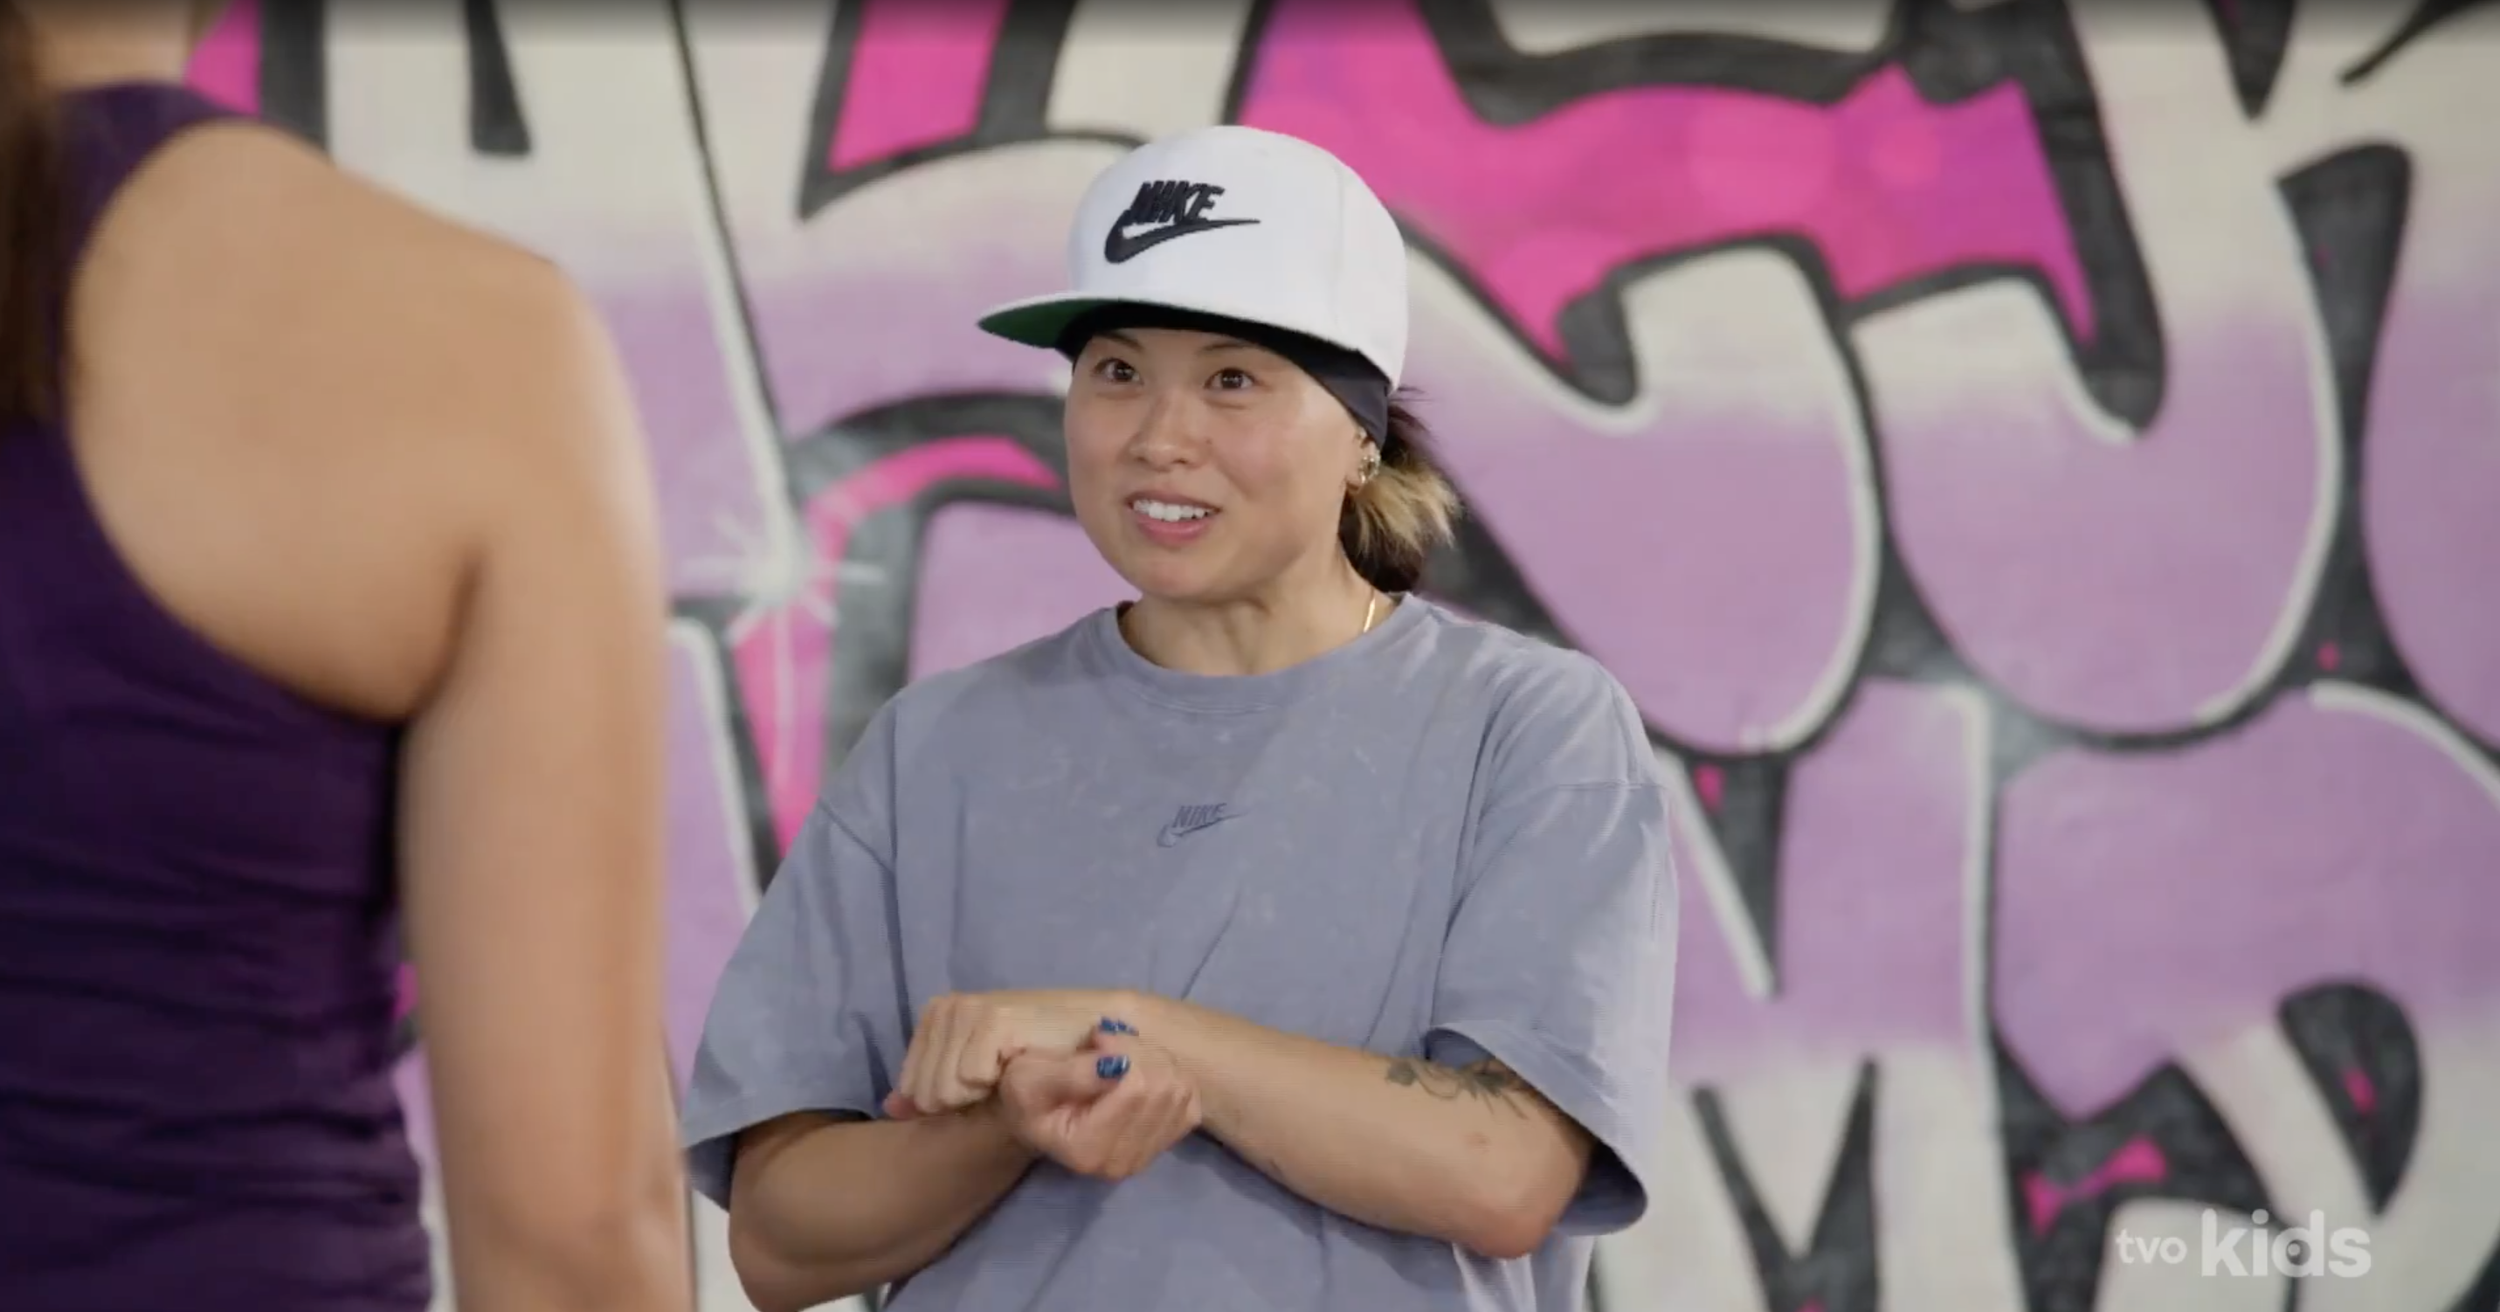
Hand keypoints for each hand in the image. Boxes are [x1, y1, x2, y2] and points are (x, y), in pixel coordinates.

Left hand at [886, 990, 1126, 1118]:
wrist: (1096, 1047)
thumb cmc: (1037, 1069)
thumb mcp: (972, 1086)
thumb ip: (927, 1095)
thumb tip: (888, 1110)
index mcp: (940, 1017)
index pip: (909, 1084)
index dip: (936, 1105)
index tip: (977, 1097)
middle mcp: (949, 1007)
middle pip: (922, 1091)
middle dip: (958, 1103)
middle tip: (998, 1087)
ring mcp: (970, 1009)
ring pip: (941, 1089)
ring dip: (977, 1098)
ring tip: (1009, 1079)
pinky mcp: (994, 1016)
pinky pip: (967, 1078)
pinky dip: (992, 1087)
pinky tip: (1019, 1071)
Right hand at [997, 1028, 1201, 1180]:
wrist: (1036, 1114)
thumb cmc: (1026, 1093)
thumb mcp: (1029, 1077)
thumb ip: (1070, 1073)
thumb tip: (1115, 1066)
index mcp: (1089, 1151)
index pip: (1136, 1087)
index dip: (1122, 1049)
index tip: (1096, 1038)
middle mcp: (1123, 1163)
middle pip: (1164, 1086)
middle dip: (1139, 1050)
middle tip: (1109, 1043)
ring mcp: (1149, 1155)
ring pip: (1182, 1088)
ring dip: (1154, 1058)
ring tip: (1121, 1056)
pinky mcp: (1166, 1142)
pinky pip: (1190, 1099)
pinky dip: (1171, 1074)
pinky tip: (1141, 1071)